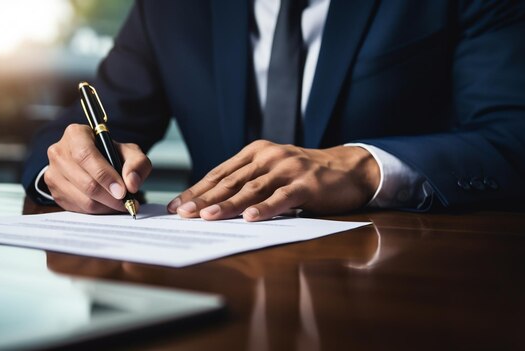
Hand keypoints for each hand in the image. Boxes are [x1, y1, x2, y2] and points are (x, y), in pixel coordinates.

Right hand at [44, 124, 150, 213]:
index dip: (105, 176)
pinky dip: (97, 210)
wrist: (94, 161)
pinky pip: (78, 208)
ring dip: (105, 206)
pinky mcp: (54, 192)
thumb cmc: (111, 154)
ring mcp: (53, 173)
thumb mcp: (129, 152)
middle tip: (126, 202)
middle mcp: (59, 152)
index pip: (86, 156)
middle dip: (110, 196)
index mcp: (75, 134)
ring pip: (82, 199)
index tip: (122, 191)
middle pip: (85, 182)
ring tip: (120, 204)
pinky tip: (107, 204)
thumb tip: (131, 184)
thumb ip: (137, 164)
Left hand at [167, 140, 379, 220]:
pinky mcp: (306, 184)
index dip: (196, 190)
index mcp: (254, 152)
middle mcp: (268, 157)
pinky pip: (282, 198)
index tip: (176, 206)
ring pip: (252, 189)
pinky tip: (251, 218)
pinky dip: (266, 208)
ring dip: (228, 205)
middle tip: (182, 214)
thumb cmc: (303, 174)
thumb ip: (247, 181)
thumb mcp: (271, 171)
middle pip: (230, 181)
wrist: (348, 168)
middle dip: (203, 198)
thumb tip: (211, 204)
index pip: (219, 173)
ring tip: (207, 217)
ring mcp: (288, 169)